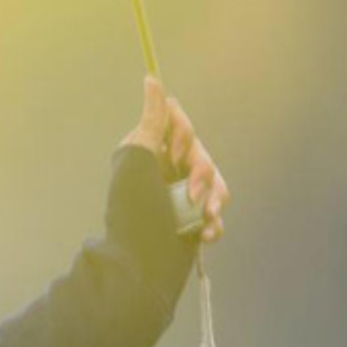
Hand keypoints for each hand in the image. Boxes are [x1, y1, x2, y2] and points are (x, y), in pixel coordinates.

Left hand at [121, 74, 228, 244]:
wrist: (137, 266)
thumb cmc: (131, 212)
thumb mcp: (136, 158)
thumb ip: (150, 122)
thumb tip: (152, 80)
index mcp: (147, 155)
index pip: (180, 128)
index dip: (182, 139)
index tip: (172, 154)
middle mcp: (163, 174)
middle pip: (201, 155)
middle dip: (202, 173)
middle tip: (190, 194)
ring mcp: (178, 200)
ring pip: (215, 185)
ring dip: (214, 200)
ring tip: (204, 218)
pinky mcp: (191, 224)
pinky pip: (215, 214)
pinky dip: (214, 225)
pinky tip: (205, 235)